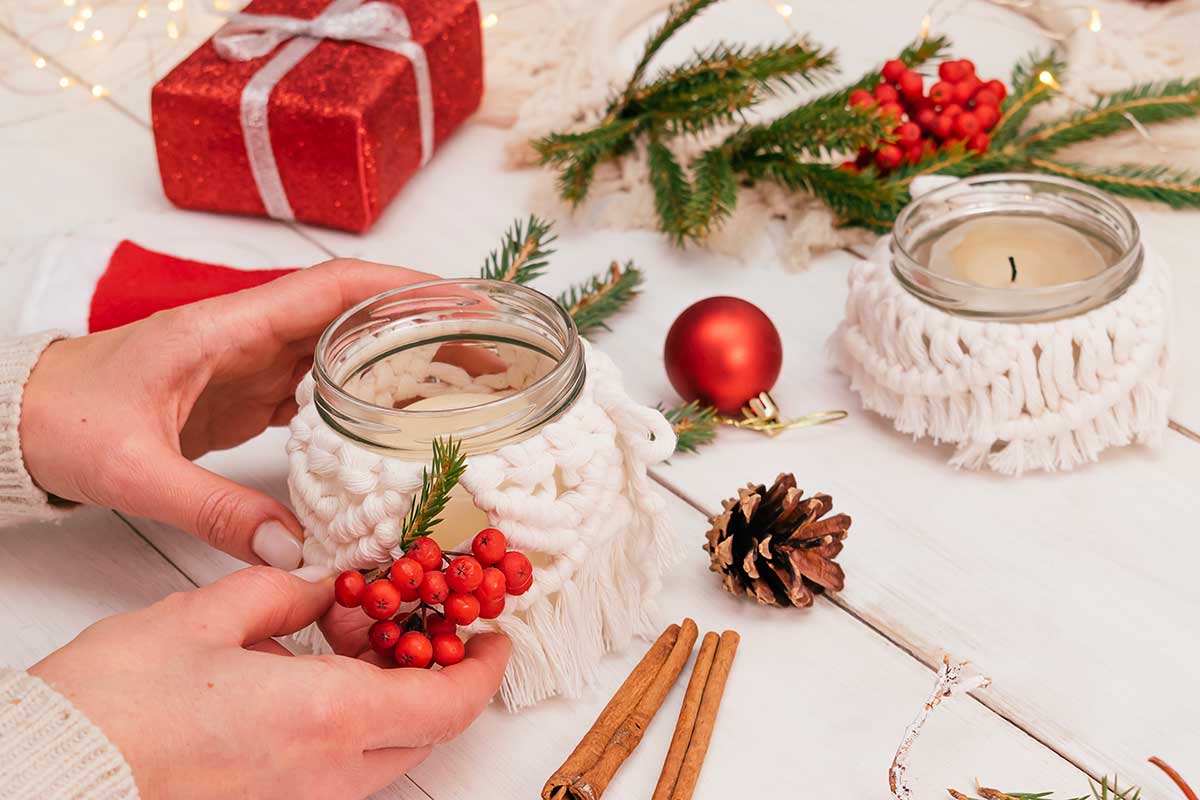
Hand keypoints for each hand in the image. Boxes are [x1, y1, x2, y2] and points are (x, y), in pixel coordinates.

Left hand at [19, 259, 434, 566]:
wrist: (24, 418)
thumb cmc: (68, 419)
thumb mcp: (135, 468)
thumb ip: (213, 510)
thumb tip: (295, 553)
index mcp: (229, 326)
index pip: (332, 289)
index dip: (402, 289)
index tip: (461, 302)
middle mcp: (251, 335)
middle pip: (356, 317)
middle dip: (423, 329)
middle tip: (489, 358)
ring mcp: (251, 363)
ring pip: (344, 351)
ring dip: (401, 363)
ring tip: (463, 390)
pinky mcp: (247, 393)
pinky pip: (320, 386)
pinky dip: (364, 399)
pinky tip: (396, 428)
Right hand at [30, 566, 510, 799]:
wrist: (54, 777)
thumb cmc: (117, 704)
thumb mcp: (207, 616)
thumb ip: (286, 594)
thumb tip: (327, 586)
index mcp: (328, 717)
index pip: (448, 704)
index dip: (485, 670)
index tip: (495, 636)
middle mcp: (327, 773)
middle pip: (425, 732)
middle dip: (441, 677)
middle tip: (425, 627)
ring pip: (386, 753)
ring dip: (395, 699)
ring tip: (359, 640)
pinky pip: (341, 770)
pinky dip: (353, 724)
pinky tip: (318, 679)